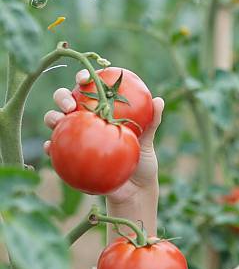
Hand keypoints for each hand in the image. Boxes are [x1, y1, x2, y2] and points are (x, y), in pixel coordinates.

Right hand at [43, 69, 163, 202]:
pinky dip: (50, 147)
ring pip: (56, 122)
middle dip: (62, 96)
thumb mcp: (148, 140)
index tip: (85, 78)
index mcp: (103, 111)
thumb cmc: (142, 160)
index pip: (91, 90)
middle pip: (66, 100)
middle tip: (71, 105)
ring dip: (52, 118)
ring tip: (59, 122)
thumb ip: (152, 121)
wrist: (135, 190)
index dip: (84, 78)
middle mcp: (86, 121)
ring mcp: (76, 139)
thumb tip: (159, 100)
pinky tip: (50, 148)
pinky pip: (55, 150)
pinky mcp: (69, 157)